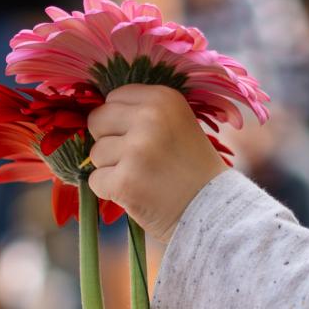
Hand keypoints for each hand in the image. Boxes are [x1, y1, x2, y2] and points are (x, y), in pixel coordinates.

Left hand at [84, 85, 226, 242]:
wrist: (213, 211)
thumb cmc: (192, 169)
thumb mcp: (178, 123)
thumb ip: (145, 111)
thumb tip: (100, 110)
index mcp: (164, 98)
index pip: (114, 97)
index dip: (120, 120)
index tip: (139, 137)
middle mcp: (149, 117)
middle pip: (97, 121)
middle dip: (109, 141)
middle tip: (136, 160)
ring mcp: (136, 150)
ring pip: (95, 153)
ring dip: (112, 169)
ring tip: (143, 178)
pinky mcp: (124, 181)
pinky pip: (95, 180)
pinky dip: (110, 191)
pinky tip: (136, 193)